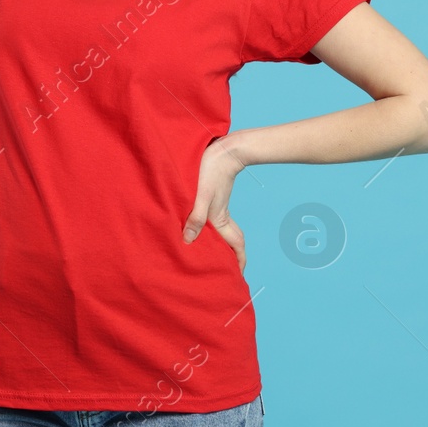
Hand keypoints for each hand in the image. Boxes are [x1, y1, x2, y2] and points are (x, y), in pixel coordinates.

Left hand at [183, 135, 248, 271]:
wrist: (224, 149)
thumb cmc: (212, 169)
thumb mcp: (201, 194)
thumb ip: (196, 217)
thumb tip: (188, 241)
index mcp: (221, 218)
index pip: (236, 246)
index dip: (239, 263)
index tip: (237, 277)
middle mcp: (222, 215)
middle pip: (232, 241)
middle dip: (232, 257)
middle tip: (226, 271)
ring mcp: (219, 206)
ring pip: (224, 230)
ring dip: (223, 244)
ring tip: (214, 255)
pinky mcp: (214, 197)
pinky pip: (216, 220)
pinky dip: (213, 230)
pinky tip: (202, 229)